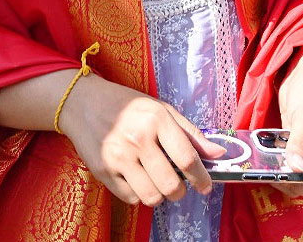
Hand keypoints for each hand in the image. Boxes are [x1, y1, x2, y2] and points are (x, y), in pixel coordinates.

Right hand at [60, 74, 225, 206]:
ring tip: (158, 182)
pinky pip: (130, 198)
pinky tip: (138, 179)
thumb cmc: (129, 107)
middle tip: (179, 185)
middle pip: (170, 184)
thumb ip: (191, 133)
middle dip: (180, 191)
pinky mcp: (103, 171)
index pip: (186, 157)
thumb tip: (218, 154)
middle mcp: (138, 139)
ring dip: (160, 195)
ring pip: (151, 196)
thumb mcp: (162, 110)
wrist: (85, 104)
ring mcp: (118, 157)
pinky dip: (139, 194)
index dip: (201, 177)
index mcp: (157, 120)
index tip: (206, 186)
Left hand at [276, 43, 302, 201]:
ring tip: (263, 165)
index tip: (281, 177)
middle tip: (268, 172)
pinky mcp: (298, 144)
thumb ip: (299, 143)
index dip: (301, 187)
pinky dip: (276, 162)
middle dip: (288, 181)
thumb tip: (294, 169)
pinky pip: (287, 161)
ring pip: (295, 175)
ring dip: (280, 173)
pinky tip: (264, 156)